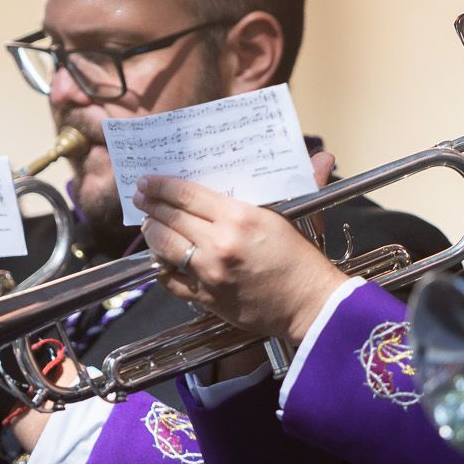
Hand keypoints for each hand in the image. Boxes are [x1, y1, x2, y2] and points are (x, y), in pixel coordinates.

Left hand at [132, 153, 345, 346]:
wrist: (311, 307)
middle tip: (141, 197)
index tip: (148, 181)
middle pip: (170, 218)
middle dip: (150, 205)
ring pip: (164, 247)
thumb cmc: (304, 261)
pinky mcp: (206, 298)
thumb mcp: (298, 216)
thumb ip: (302, 182)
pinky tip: (160, 258)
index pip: (186, 194)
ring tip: (149, 224)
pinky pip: (170, 280)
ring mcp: (210, 273)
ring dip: (152, 233)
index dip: (161, 186)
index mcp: (240, 218)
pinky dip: (162, 267)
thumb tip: (323, 156)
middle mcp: (219, 244)